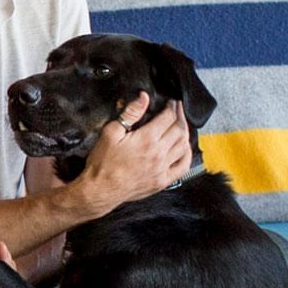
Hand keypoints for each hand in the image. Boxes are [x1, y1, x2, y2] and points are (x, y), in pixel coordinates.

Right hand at [75, 92, 191, 207]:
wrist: (101, 190)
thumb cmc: (103, 163)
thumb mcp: (111, 132)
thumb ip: (130, 113)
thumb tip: (143, 98)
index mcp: (147, 139)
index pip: (168, 117)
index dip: (172, 106)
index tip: (172, 102)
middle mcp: (158, 154)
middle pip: (179, 130)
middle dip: (180, 116)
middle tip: (177, 110)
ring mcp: (162, 169)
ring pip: (184, 146)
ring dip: (185, 133)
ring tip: (180, 126)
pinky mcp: (162, 181)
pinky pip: (183, 167)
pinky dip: (187, 155)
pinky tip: (184, 149)